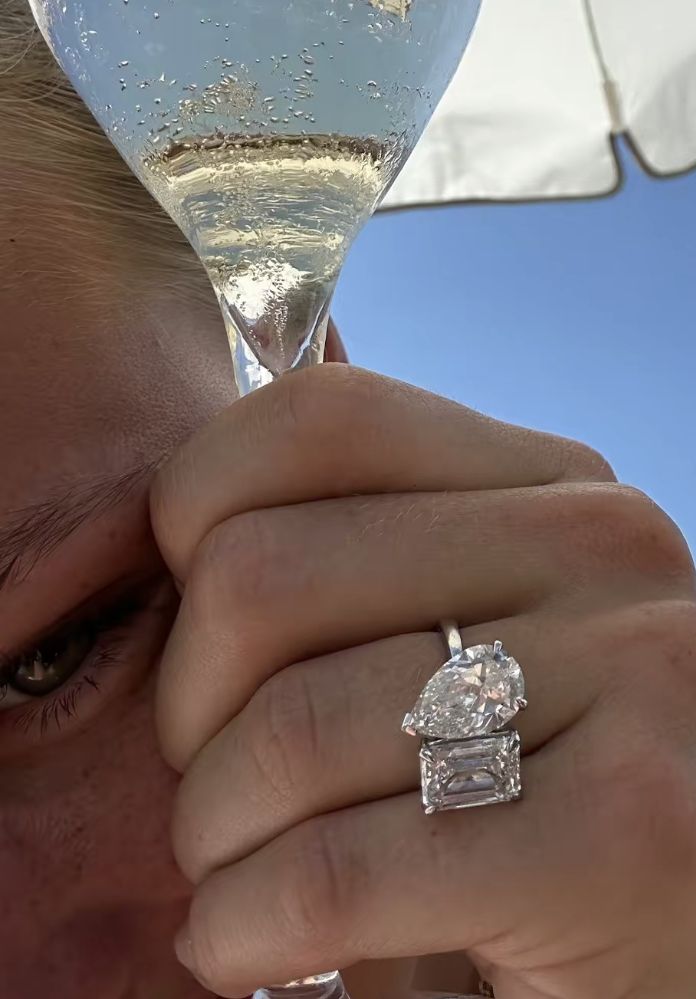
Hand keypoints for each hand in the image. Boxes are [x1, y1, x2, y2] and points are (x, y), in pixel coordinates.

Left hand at [150, 365, 695, 998]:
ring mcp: (633, 678)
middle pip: (264, 573)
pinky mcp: (626, 839)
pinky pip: (330, 873)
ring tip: (236, 867)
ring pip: (287, 730)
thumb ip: (370, 536)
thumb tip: (241, 428)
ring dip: (215, 833)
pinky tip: (250, 940)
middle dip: (188, 705)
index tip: (201, 618)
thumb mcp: (461, 631)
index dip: (197, 510)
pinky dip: (243, 925)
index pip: (318, 417)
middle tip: (220, 777)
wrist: (663, 941)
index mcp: (552, 486)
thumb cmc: (521, 788)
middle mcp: (602, 550)